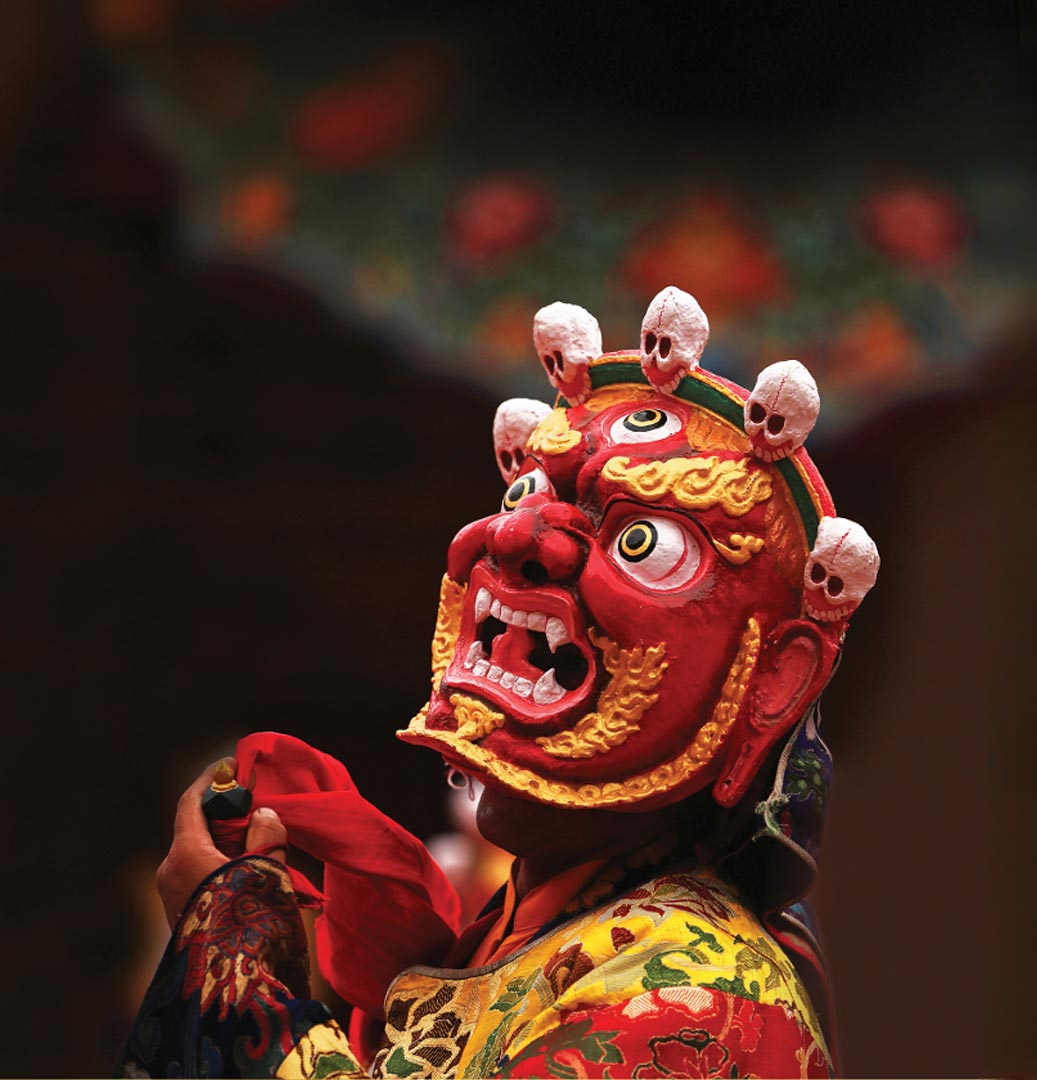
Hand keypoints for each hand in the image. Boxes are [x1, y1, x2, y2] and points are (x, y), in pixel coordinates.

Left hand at [155, 757, 287, 929]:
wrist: (230, 992)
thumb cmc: (248, 922)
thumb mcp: (265, 869)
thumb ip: (265, 834)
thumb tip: (262, 814)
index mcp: (184, 854)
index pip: (190, 803)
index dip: (211, 780)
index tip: (231, 765)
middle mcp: (170, 872)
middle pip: (196, 828)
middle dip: (226, 814)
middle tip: (257, 806)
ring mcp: (173, 898)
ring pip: (200, 854)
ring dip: (228, 842)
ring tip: (263, 840)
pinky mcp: (183, 918)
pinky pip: (201, 876)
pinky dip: (224, 864)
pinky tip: (253, 870)